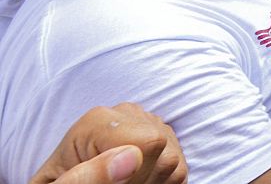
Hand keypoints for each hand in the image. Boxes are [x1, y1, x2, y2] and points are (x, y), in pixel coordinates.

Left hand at [30, 103, 186, 183]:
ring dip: (154, 182)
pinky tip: (138, 181)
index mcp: (98, 121)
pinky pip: (179, 164)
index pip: (151, 142)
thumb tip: (132, 156)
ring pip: (174, 159)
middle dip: (145, 180)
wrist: (70, 183)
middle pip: (164, 150)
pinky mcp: (161, 136)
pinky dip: (162, 182)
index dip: (138, 175)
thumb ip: (88, 176)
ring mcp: (146, 123)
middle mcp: (127, 113)